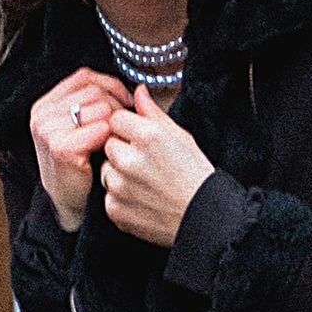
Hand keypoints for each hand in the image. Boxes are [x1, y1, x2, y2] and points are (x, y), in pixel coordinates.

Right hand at [31, 67, 125, 231]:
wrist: (71, 201)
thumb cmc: (82, 164)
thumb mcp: (84, 126)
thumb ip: (101, 102)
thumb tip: (140, 90)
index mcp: (46, 104)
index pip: (84, 77)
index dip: (110, 86)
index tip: (125, 102)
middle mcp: (42, 114)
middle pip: (94, 90)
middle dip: (116, 106)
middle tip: (121, 127)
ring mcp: (48, 130)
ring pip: (100, 107)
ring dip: (114, 124)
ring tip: (112, 140)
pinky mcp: (61, 148)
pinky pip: (100, 129)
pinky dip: (109, 139)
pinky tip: (107, 151)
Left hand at [99, 85, 213, 247]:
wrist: (205, 218)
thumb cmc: (196, 177)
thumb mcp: (181, 137)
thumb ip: (153, 113)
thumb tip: (138, 92)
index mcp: (148, 136)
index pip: (116, 119)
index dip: (128, 128)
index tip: (140, 139)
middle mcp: (130, 159)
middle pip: (109, 143)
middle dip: (123, 150)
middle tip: (147, 163)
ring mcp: (120, 186)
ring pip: (106, 170)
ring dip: (119, 174)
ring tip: (146, 183)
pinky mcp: (115, 209)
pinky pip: (108, 196)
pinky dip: (121, 198)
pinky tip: (143, 199)